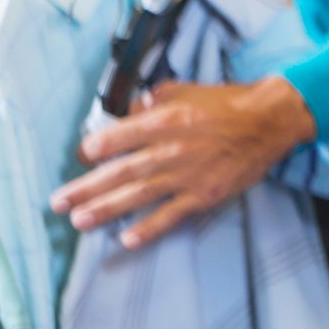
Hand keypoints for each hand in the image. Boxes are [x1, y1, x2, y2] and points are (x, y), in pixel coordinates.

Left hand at [51, 76, 317, 247]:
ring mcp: (188, 174)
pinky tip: (127, 239)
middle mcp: (170, 149)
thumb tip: (130, 109)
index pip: (115, 138)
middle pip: (119, 172)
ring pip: (138, 195)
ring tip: (79, 221)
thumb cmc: (229, 103)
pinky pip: (172, 214)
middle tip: (57, 202)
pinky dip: (149, 228)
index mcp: (164, 120)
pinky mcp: (205, 193)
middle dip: (85, 188)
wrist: (271, 120)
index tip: (81, 157)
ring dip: (105, 209)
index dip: (92, 149)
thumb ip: (155, 98)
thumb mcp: (188, 89)